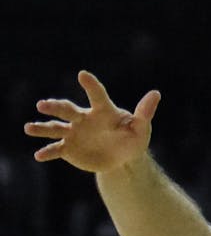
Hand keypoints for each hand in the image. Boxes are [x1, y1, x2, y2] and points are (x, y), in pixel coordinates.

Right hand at [24, 70, 159, 171]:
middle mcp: (84, 119)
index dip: (91, 85)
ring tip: (29, 128)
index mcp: (102, 111)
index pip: (97, 95)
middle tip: (43, 105)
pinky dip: (48, 152)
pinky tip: (39, 156)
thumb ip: (144, 113)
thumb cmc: (132, 139)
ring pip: (55, 128)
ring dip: (42, 127)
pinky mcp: (69, 148)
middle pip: (68, 110)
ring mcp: (74, 133)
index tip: (83, 74)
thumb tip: (156, 93)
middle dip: (55, 107)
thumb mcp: (140, 128)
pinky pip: (56, 149)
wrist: (121, 160)